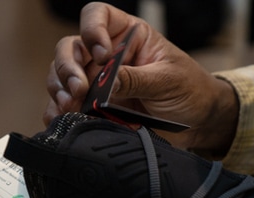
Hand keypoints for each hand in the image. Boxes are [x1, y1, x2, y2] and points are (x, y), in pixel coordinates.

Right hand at [44, 2, 237, 153]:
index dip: (92, 29)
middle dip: (68, 67)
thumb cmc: (189, 91)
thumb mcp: (167, 81)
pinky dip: (57, 112)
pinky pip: (64, 106)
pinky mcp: (91, 107)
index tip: (102, 54)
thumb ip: (136, 79)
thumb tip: (105, 82)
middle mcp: (105, 56)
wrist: (197, 124)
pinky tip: (62, 118)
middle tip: (78, 89)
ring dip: (59, 89)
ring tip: (70, 105)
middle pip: (70, 48)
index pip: (97, 16)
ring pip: (61, 77)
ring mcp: (95, 82)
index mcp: (127, 36)